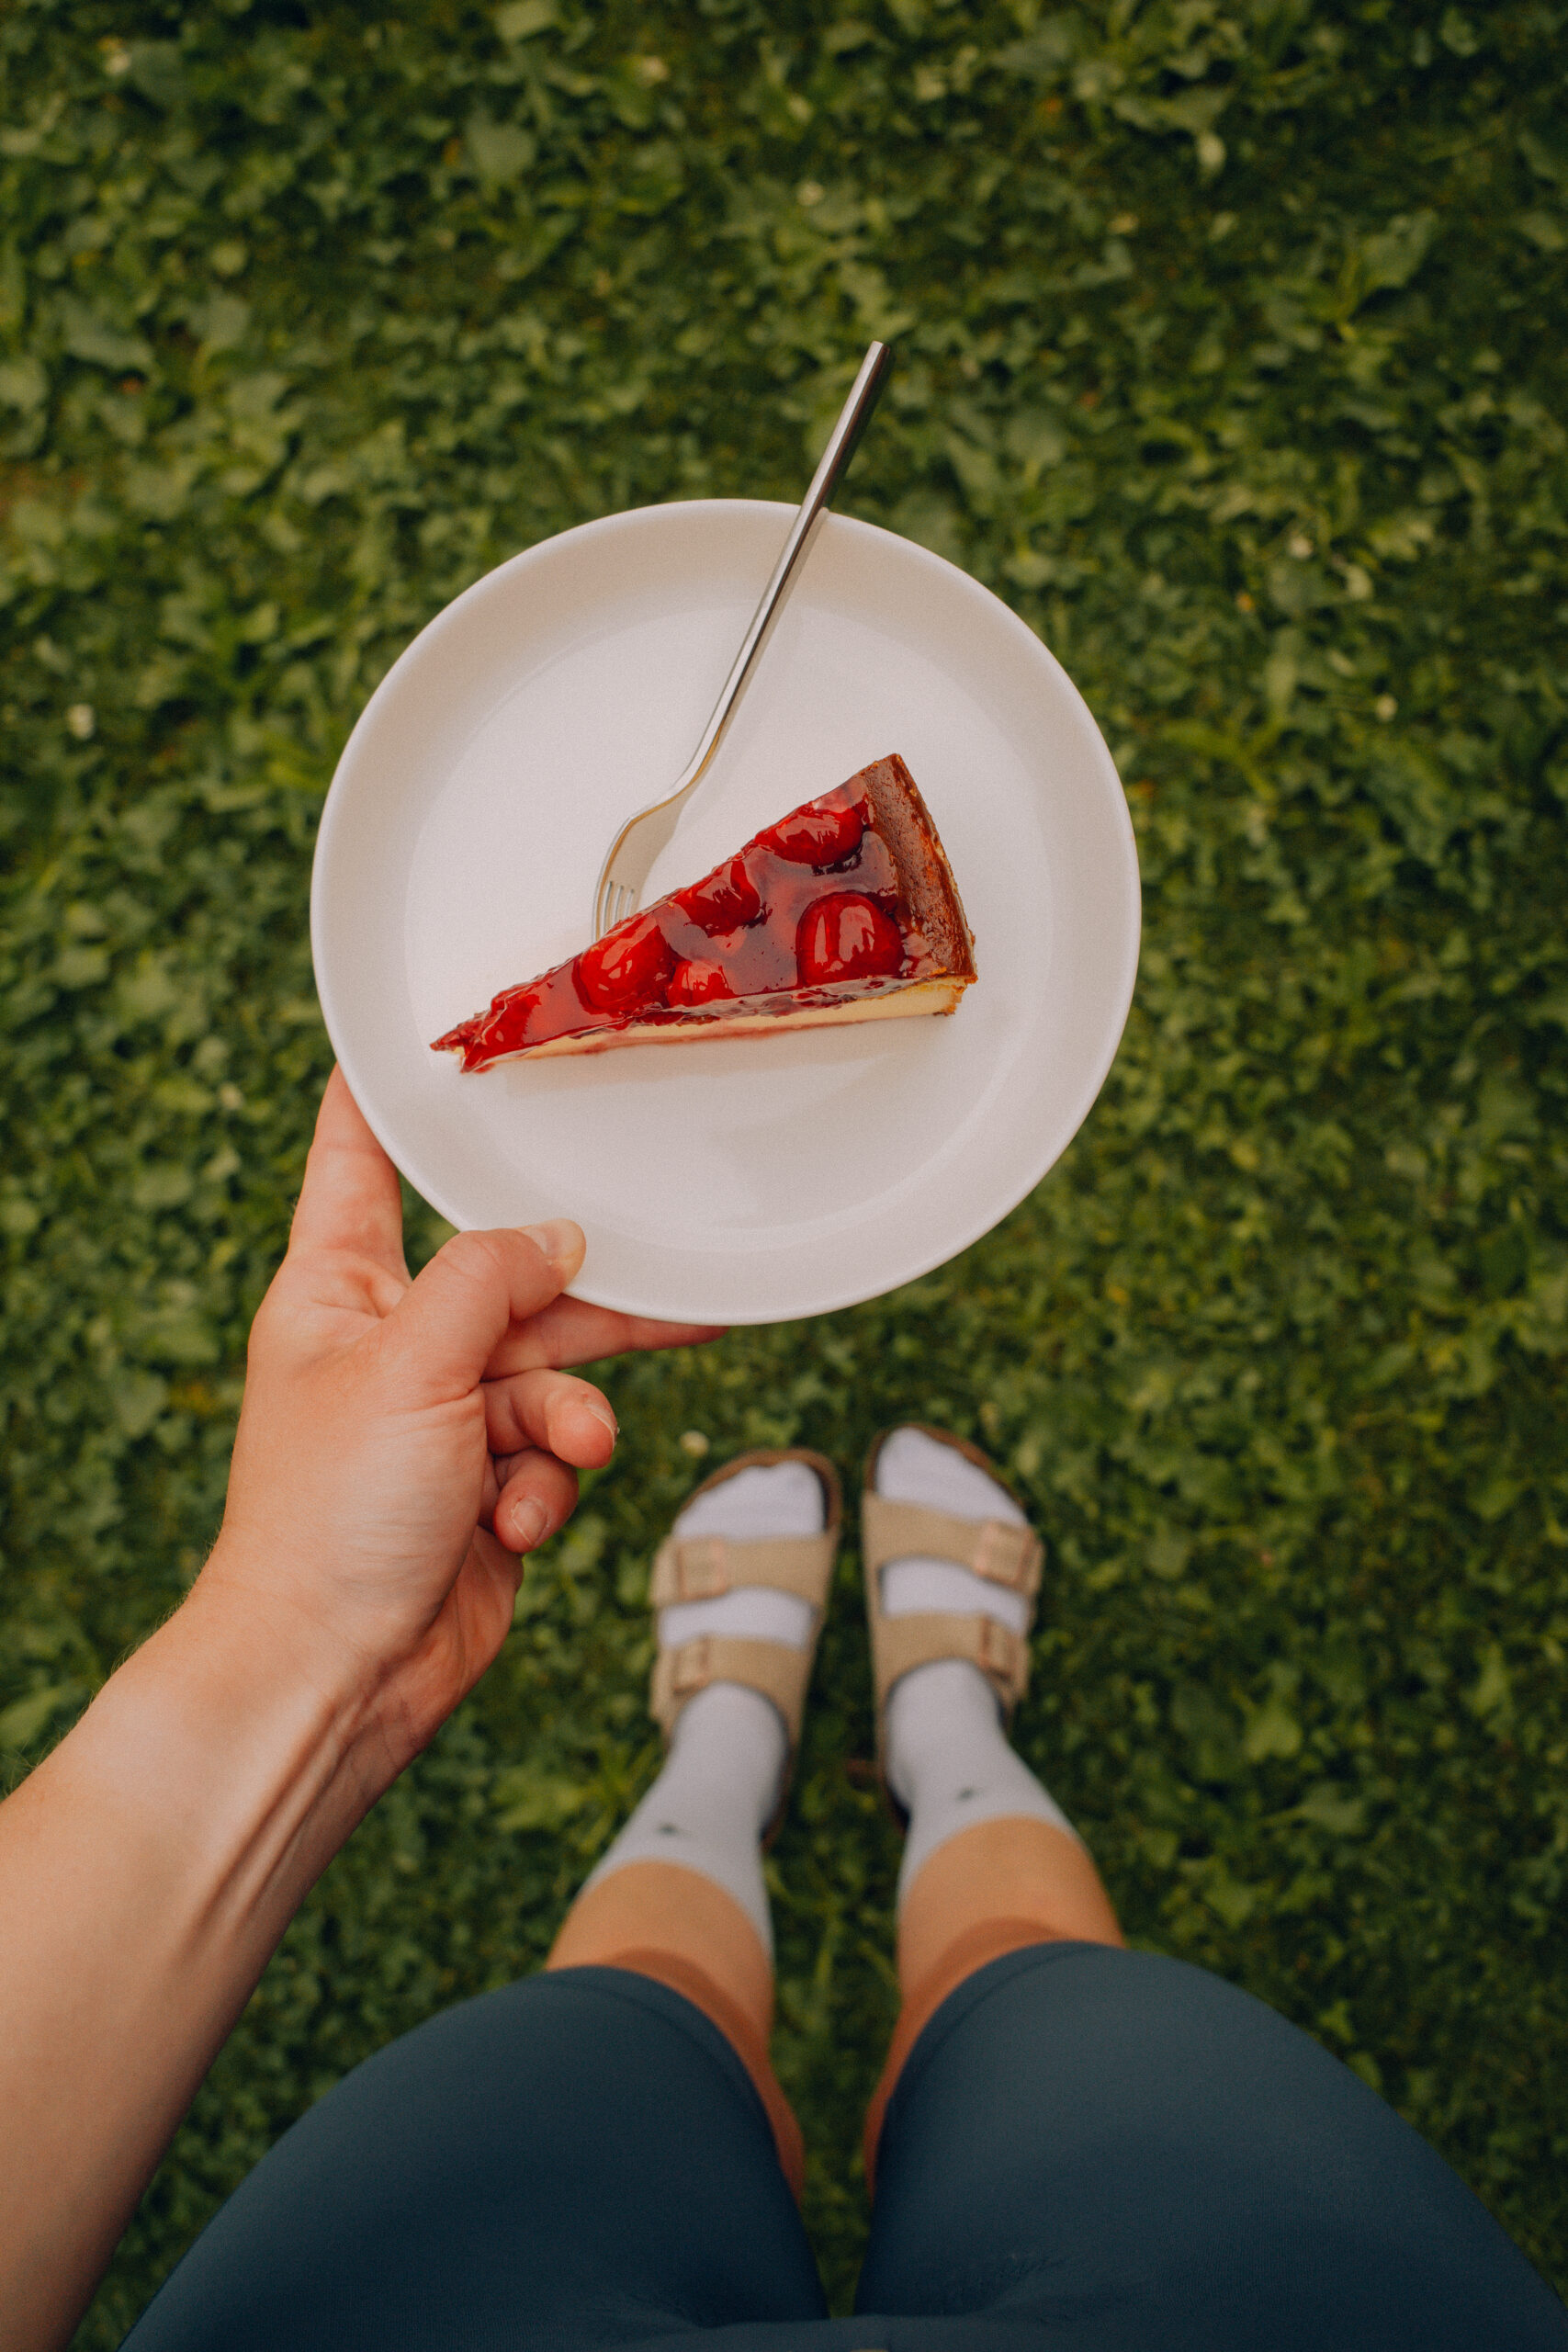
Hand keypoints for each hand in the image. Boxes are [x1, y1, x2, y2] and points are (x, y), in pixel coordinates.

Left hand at [203, 1069, 719, 1775]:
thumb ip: (493, 1277)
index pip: (360, 1159)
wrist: (336, 1675)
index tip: (429, 1031)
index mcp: (339, 1287)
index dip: (389, 1094)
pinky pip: (556, 1454)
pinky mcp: (489, 1488)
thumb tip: (561, 1239)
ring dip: (569, 1417)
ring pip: (554, 1372)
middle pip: (510, 1277)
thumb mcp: (411, 1363)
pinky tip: (517, 1521)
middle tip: (679, 1279)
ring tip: (568, 1452)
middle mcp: (393, 1341)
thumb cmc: (330, 1514)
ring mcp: (444, 1419)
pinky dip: (549, 1486)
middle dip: (585, 1298)